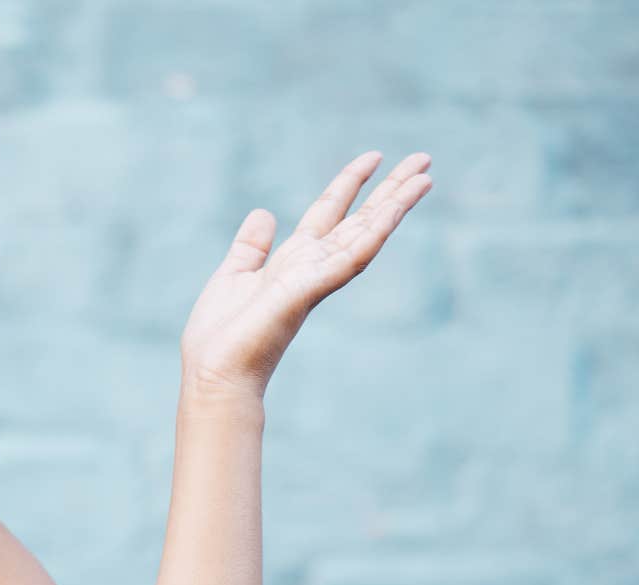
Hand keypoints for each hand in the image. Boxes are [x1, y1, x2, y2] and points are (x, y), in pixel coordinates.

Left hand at [179, 150, 433, 400]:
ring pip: (366, 234)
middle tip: (423, 159)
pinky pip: (350, 257)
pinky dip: (373, 232)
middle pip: (360, 220)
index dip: (350, 184)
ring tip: (424, 176)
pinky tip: (393, 209)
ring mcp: (316, 278)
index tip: (373, 157)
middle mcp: (312, 267)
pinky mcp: (310, 289)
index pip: (329, 214)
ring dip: (395, 205)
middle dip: (390, 190)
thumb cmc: (220, 337)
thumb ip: (251, 247)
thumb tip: (264, 212)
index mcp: (293, 261)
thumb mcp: (233, 276)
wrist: (213, 373)